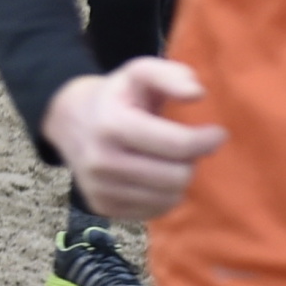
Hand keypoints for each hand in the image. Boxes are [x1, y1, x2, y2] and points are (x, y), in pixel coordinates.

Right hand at [42, 58, 226, 222]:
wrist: (68, 120)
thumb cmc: (116, 96)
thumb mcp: (139, 73)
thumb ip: (170, 75)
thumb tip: (197, 94)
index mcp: (112, 125)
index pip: (178, 146)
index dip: (207, 140)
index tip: (217, 133)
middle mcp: (101, 162)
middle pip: (178, 177)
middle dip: (189, 161)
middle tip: (183, 148)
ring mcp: (99, 188)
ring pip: (169, 198)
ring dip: (177, 179)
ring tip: (167, 161)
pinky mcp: (102, 207)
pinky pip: (154, 212)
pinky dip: (162, 195)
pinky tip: (153, 177)